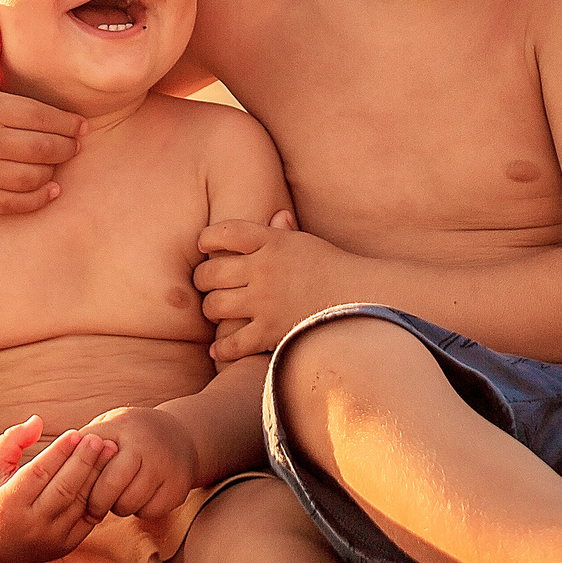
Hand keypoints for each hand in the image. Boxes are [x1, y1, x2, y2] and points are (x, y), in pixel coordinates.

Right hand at [0, 3, 83, 213]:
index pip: (42, 119)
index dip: (68, 124)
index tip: (82, 125)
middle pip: (42, 149)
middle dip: (67, 147)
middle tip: (77, 144)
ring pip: (30, 177)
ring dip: (52, 171)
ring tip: (60, 160)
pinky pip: (11, 203)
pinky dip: (35, 199)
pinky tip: (49, 188)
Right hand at [0, 416, 115, 562]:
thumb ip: (11, 440)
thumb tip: (38, 421)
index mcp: (7, 506)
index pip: (38, 474)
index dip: (59, 452)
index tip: (75, 433)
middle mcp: (30, 527)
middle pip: (64, 490)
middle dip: (84, 462)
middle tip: (99, 439)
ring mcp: (49, 540)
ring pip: (79, 504)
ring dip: (97, 476)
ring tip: (110, 451)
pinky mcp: (64, 546)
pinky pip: (87, 518)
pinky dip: (98, 495)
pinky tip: (107, 473)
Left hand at [77, 406, 199, 517]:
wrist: (181, 434)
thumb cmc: (130, 435)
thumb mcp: (108, 426)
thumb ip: (81, 443)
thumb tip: (49, 464)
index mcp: (121, 428)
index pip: (90, 460)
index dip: (79, 480)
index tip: (72, 492)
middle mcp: (145, 445)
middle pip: (110, 488)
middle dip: (97, 503)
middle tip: (92, 507)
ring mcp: (165, 466)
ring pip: (129, 503)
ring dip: (118, 507)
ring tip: (118, 497)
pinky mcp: (179, 487)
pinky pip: (149, 511)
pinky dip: (141, 510)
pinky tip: (139, 498)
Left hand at [195, 211, 334, 360]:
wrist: (359, 297)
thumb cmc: (331, 268)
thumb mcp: (306, 243)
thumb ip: (284, 231)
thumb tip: (278, 214)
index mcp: (271, 242)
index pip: (225, 233)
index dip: (207, 238)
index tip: (203, 245)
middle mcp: (263, 270)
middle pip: (211, 273)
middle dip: (202, 279)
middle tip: (206, 284)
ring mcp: (265, 302)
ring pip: (215, 306)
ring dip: (210, 310)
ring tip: (215, 310)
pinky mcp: (270, 332)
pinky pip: (232, 343)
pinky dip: (221, 348)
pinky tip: (218, 348)